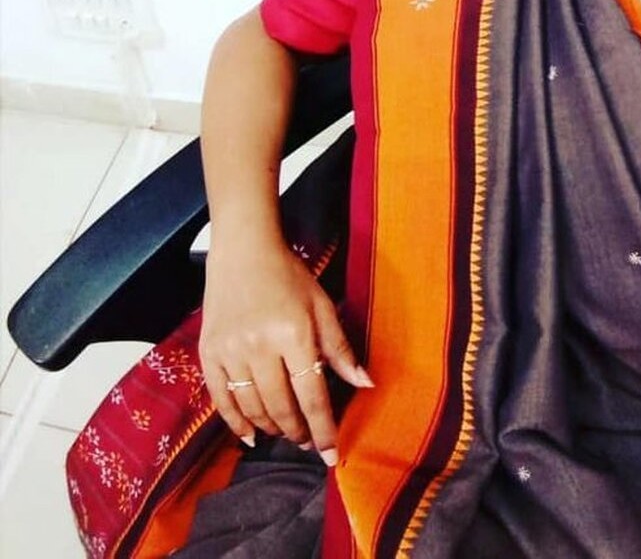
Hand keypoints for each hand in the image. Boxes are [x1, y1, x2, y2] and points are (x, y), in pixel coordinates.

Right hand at [199, 234, 372, 465]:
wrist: (243, 252)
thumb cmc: (289, 276)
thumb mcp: (322, 306)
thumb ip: (340, 348)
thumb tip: (365, 384)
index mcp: (294, 334)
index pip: (312, 394)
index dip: (323, 428)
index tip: (331, 454)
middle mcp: (259, 346)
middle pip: (281, 406)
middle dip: (298, 431)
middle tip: (307, 441)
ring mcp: (230, 352)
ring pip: (253, 407)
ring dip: (272, 427)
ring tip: (286, 432)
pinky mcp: (208, 354)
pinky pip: (221, 400)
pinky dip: (236, 423)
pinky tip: (250, 435)